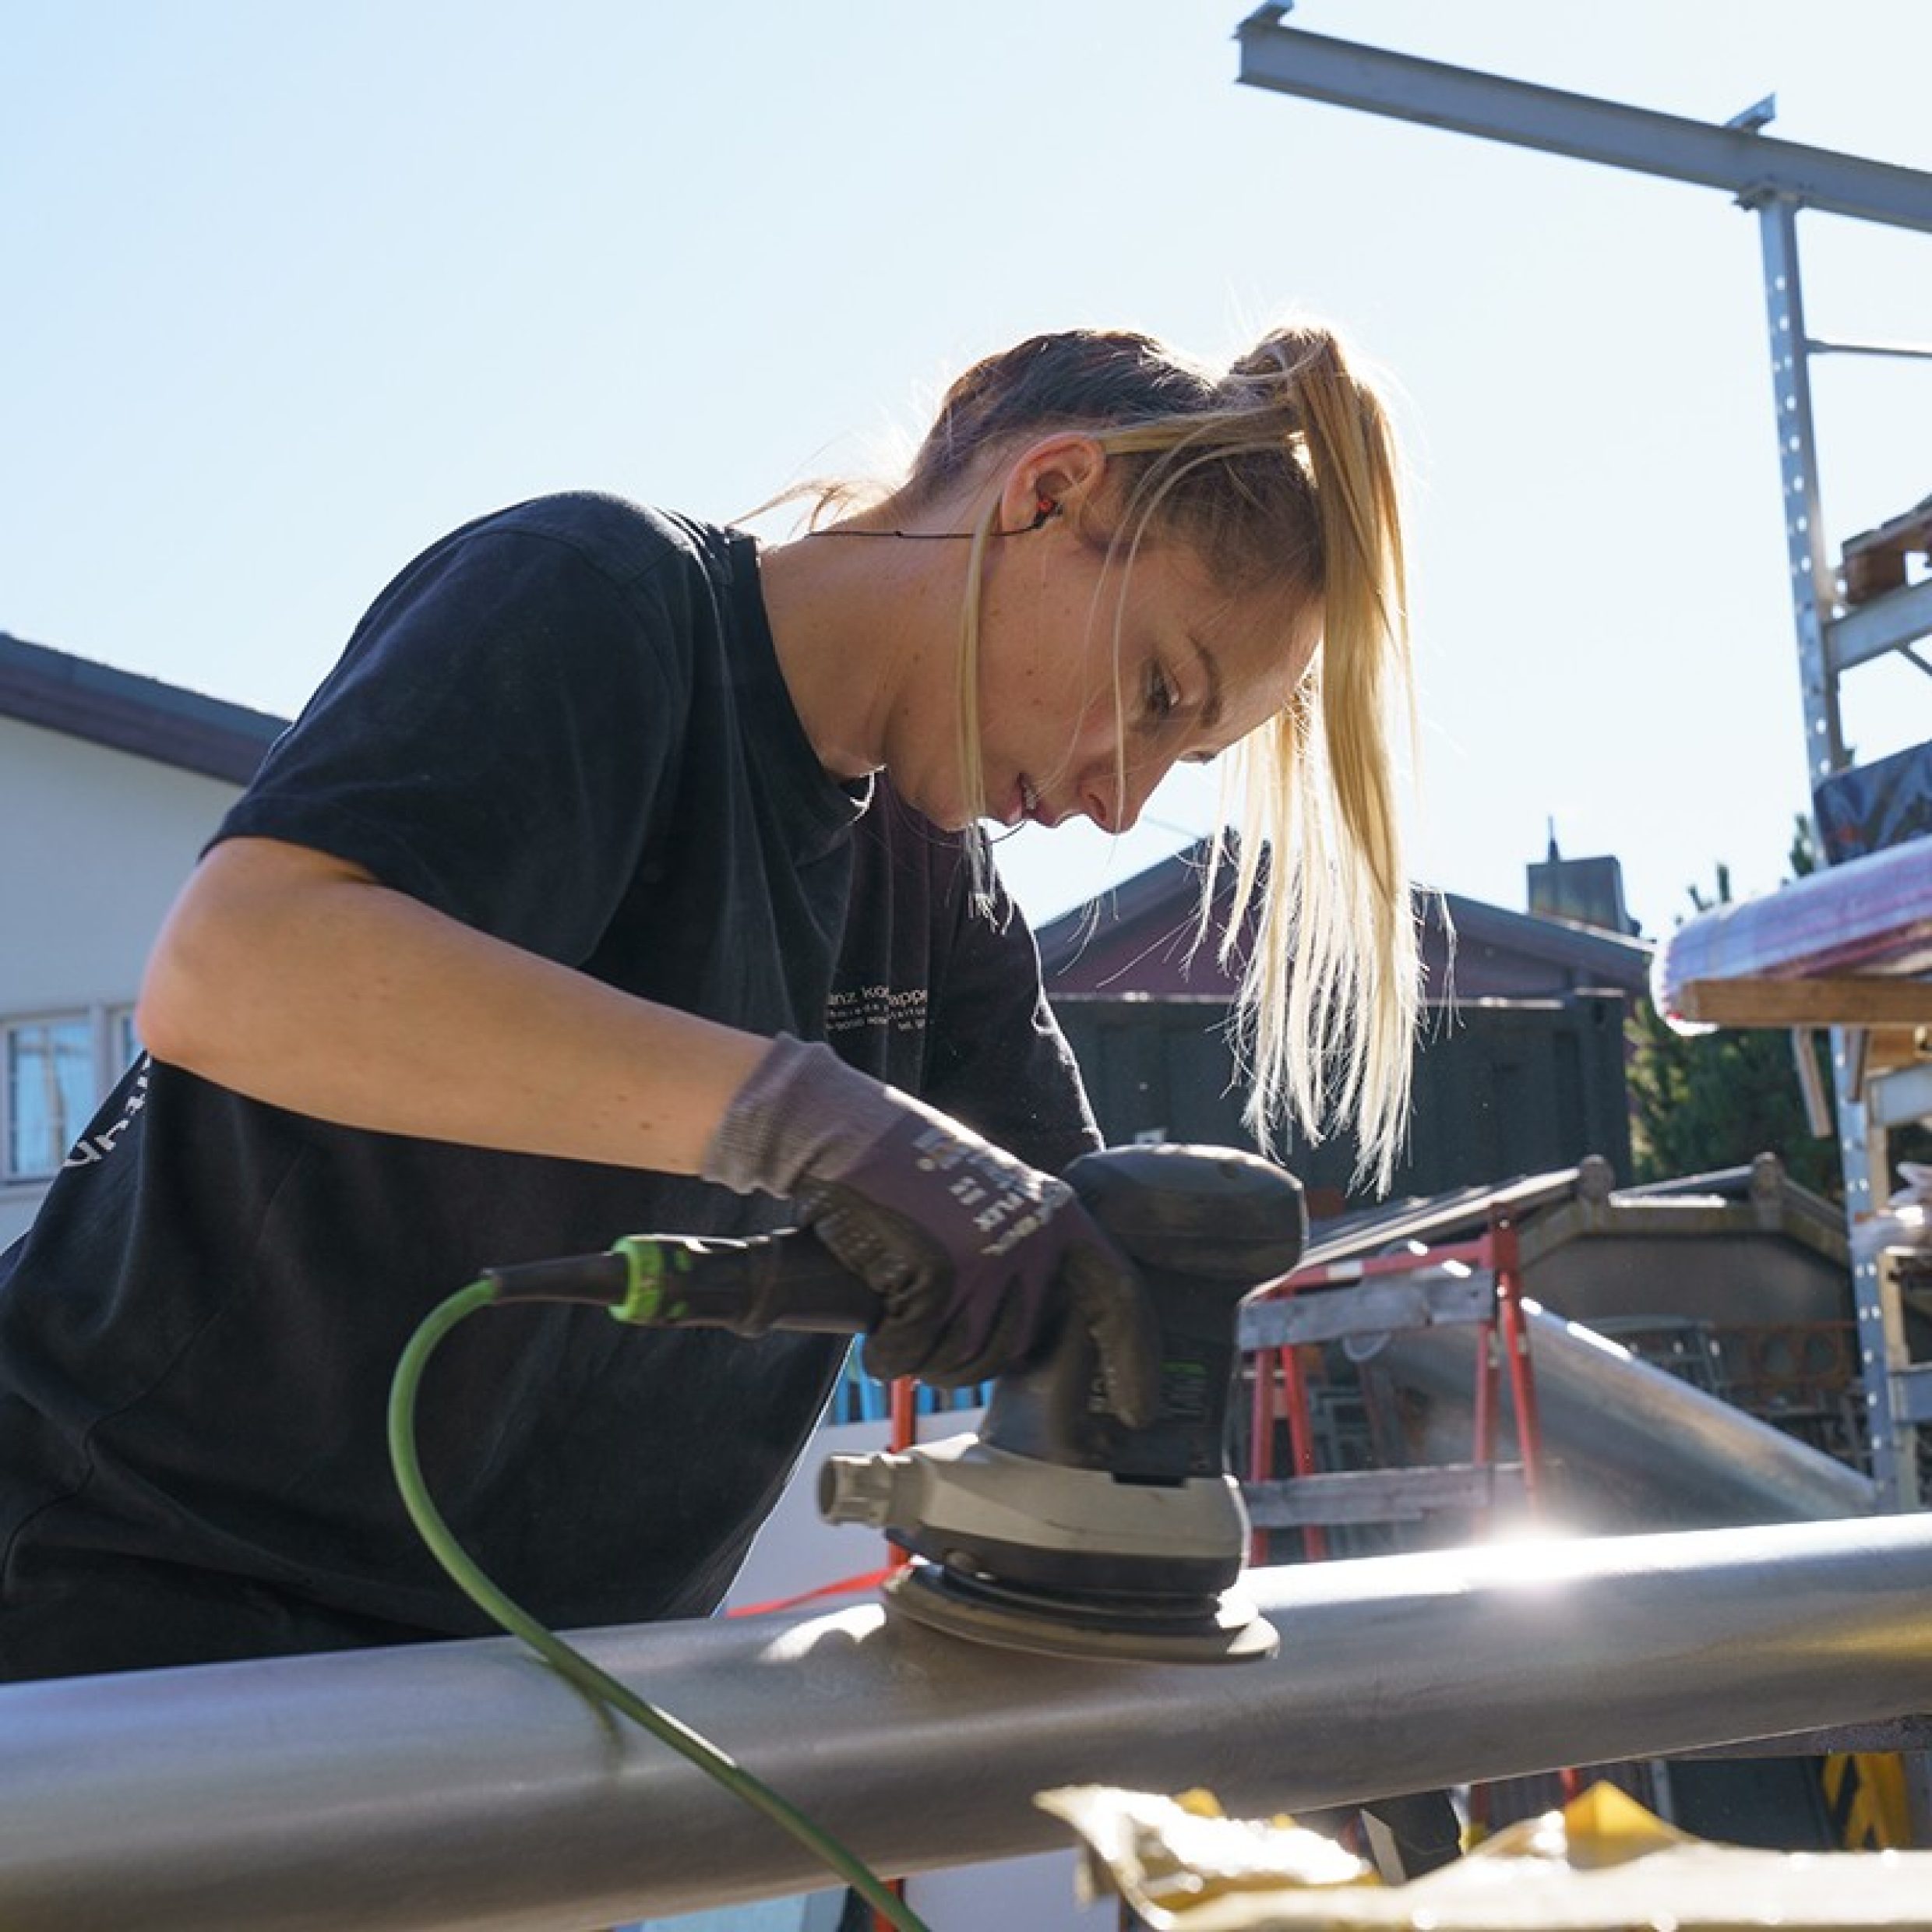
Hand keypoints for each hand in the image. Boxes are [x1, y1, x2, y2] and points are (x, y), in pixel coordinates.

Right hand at [702, 1036, 1159, 1424]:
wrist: (847, 1133)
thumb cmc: (906, 1170)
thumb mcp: (986, 1199)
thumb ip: (1017, 1251)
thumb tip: (1019, 1335)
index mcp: (1054, 1216)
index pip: (1116, 1294)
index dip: (1132, 1356)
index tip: (1137, 1412)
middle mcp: (1030, 1240)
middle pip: (1013, 1348)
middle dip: (965, 1359)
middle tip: (925, 1336)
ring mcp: (987, 1260)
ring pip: (962, 1360)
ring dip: (923, 1361)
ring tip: (897, 1327)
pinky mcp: (937, 1276)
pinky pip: (912, 1353)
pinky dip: (889, 1357)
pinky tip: (878, 1338)